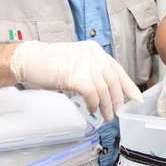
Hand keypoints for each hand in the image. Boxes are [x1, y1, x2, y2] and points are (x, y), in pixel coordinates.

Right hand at [9, 40, 141, 120]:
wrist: (29, 60)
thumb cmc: (49, 63)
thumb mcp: (76, 61)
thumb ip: (91, 70)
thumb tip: (104, 90)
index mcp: (94, 50)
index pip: (117, 69)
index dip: (128, 85)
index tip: (136, 98)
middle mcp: (93, 55)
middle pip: (113, 81)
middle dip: (117, 99)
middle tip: (117, 112)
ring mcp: (86, 64)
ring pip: (104, 90)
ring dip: (106, 105)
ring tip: (106, 115)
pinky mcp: (77, 76)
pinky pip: (92, 95)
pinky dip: (93, 104)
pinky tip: (91, 109)